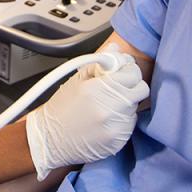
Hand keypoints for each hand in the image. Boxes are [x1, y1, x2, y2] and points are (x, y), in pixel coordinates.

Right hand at [25, 50, 148, 179]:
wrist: (50, 140)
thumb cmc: (60, 109)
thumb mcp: (76, 79)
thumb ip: (99, 63)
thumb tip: (114, 50)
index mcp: (99, 89)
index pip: (133, 74)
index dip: (129, 70)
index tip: (123, 71)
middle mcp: (111, 109)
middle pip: (141, 90)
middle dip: (132, 85)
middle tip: (118, 87)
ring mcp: (117, 127)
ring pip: (136, 107)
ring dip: (126, 103)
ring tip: (107, 105)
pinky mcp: (119, 142)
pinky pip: (130, 124)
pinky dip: (122, 119)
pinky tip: (106, 120)